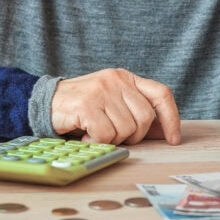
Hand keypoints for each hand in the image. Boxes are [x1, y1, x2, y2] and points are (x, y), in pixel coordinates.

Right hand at [50, 68, 181, 144]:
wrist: (46, 102)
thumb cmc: (83, 108)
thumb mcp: (113, 105)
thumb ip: (137, 115)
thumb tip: (166, 133)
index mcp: (126, 78)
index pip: (161, 93)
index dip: (171, 118)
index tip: (173, 139)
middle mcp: (116, 80)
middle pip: (145, 118)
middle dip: (133, 136)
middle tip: (113, 135)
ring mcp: (102, 90)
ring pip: (126, 129)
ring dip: (112, 139)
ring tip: (95, 132)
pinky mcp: (87, 104)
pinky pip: (106, 135)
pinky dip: (97, 142)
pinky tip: (86, 135)